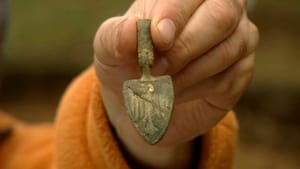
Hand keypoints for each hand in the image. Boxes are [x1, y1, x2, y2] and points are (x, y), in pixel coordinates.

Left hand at [94, 0, 258, 167]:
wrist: (143, 98)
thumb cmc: (128, 63)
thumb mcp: (110, 49)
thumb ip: (116, 36)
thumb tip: (131, 29)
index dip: (176, 12)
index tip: (158, 38)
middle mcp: (218, 10)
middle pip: (221, 15)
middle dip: (185, 46)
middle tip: (155, 69)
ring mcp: (236, 40)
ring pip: (228, 49)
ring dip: (188, 74)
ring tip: (160, 86)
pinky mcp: (240, 71)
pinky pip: (229, 78)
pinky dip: (196, 90)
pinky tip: (175, 94)